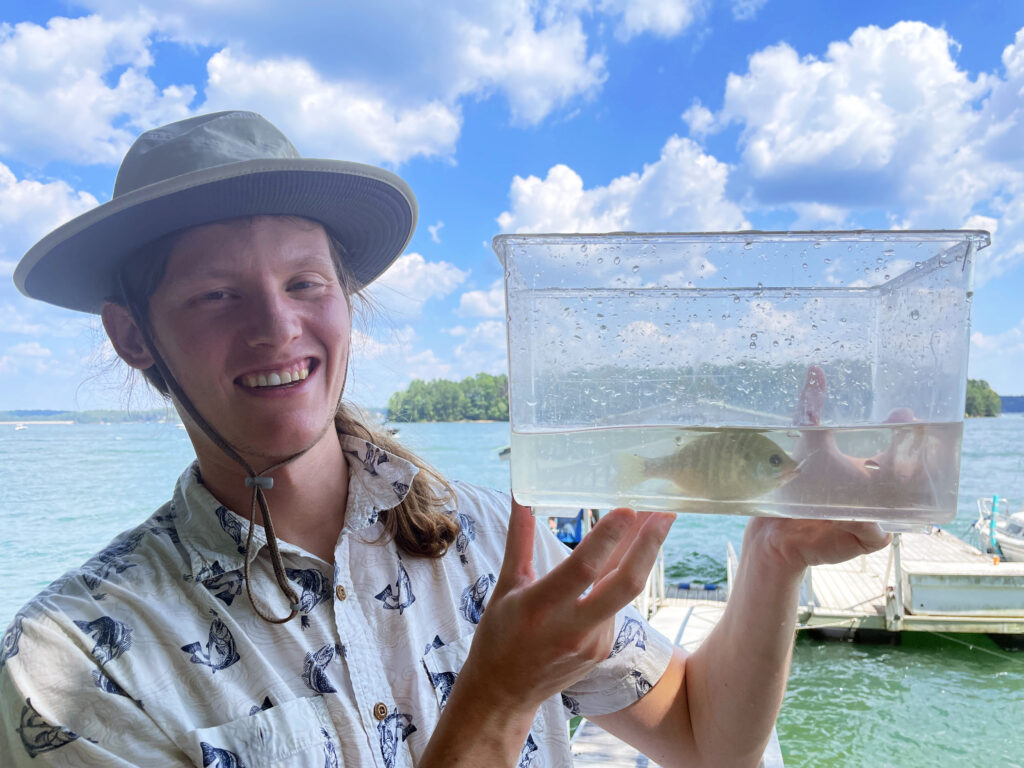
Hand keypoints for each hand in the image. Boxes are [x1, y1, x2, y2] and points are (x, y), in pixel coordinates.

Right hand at [458, 500, 673, 715]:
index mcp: (542, 607)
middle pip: (624, 584)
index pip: (583, 568)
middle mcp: (573, 628)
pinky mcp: (604, 650)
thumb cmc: (499, 634)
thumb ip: (519, 539)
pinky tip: (626, 558)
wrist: (505, 693)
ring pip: (624, 592)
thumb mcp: (505, 585)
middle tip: (665, 513)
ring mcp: (594, 643)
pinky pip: (616, 607)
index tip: (628, 509)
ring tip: (652, 523)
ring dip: (640, 556)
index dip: (608, 538)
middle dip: (649, 546)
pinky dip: (621, 580)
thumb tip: (519, 494)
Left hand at [748, 365, 898, 571]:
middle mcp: (883, 494)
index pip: (903, 450)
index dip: (908, 433)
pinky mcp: (868, 539)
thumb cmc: (797, 486)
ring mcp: (880, 517)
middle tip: (908, 437)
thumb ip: (811, 408)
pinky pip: (877, 532)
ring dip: (903, 493)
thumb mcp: (807, 444)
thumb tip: (814, 369)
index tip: (905, 412)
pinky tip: (856, 516)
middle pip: (912, 477)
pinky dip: (868, 523)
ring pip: (903, 507)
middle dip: (916, 458)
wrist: (779, 528)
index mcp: (876, 470)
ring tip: (893, 475)